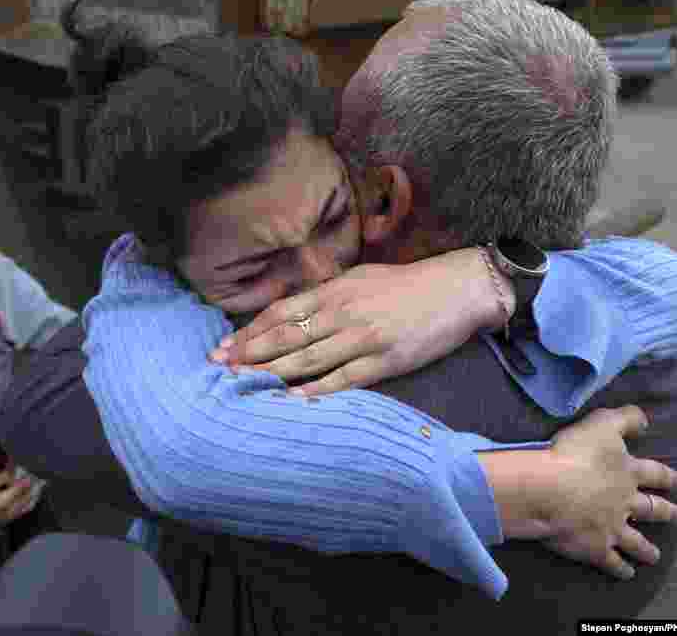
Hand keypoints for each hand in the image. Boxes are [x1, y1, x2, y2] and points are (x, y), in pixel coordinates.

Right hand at [0, 466, 35, 529]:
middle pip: (27, 498)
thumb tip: (14, 472)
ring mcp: (8, 518)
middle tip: (40, 480)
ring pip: (27, 507)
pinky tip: (29, 497)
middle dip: (34, 488)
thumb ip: (3, 477)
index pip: (21, 488)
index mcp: (3, 501)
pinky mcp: (6, 521)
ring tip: (39, 487)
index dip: (27, 479)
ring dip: (33, 496)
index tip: (30, 473)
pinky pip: (22, 512)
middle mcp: (8, 512)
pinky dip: (27, 503)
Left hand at [210, 248, 512, 394]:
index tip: (225, 346)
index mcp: (335, 291)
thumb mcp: (361, 278)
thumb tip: (294, 313)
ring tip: (242, 383)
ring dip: (273, 371)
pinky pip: (345, 378)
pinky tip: (294, 399)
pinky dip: (317, 389)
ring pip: (308, 358)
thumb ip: (328, 295)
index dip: (251, 331)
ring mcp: (363, 337)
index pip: (281, 313)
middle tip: (219, 367)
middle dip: (249, 353)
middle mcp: (343, 312)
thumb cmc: (407, 284)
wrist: (457, 289)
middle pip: (287, 336)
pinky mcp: (386, 360)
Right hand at [503, 406, 676, 578]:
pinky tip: (627, 574)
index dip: (669, 477)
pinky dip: (621, 569)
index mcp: (627, 473)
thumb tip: (645, 422)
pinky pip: (612, 562)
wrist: (550, 489)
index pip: (655, 474)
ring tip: (654, 555)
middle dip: (665, 512)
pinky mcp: (596, 547)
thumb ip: (625, 419)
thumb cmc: (573, 453)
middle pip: (651, 509)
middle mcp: (625, 502)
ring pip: (636, 540)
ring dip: (647, 549)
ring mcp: (613, 527)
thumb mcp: (601, 424)